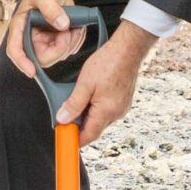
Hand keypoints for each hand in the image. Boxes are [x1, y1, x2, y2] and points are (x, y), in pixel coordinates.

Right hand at [3, 0, 82, 72]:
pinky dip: (75, 41)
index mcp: (20, 27)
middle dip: (59, 49)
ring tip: (75, 26)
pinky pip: (66, 50)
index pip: (15, 49)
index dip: (22, 62)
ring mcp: (43, 41)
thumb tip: (62, 25)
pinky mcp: (54, 41)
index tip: (31, 71)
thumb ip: (51, 9)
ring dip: (70, 43)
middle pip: (41, 58)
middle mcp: (30, 37)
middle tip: (68, 32)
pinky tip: (76, 28)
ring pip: (57, 55)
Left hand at [56, 24, 156, 144]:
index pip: (89, 136)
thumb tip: (63, 119)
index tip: (64, 138)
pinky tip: (89, 95)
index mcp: (107, 111)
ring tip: (77, 99)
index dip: (75, 139)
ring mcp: (122, 107)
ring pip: (100, 119)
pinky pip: (106, 111)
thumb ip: (74, 104)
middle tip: (65, 114)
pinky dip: (96, 108)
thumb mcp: (85, 83)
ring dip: (87, 114)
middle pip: (94, 128)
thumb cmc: (109, 63)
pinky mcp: (123, 101)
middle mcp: (117, 113)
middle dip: (79, 124)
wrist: (127, 49)